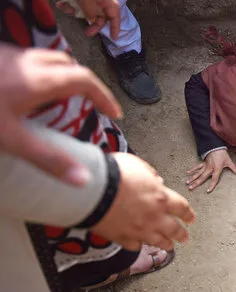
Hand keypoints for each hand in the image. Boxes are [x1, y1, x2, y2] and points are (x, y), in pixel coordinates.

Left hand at [0, 43, 121, 185]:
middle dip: (85, 84)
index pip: (85, 81)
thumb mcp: (12, 141)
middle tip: (92, 105)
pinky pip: (26, 62)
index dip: (104, 96)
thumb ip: (48, 159)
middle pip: (69, 65)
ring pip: (47, 60)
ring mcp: (8, 57)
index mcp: (40, 81)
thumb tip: (83, 180)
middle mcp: (28, 63)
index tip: (115, 113)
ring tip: (62, 101)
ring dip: (62, 77)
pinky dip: (39, 76)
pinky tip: (26, 96)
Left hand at [56, 0, 119, 37]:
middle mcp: (99, 0)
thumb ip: (90, 11)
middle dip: (93, 24)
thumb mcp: (87, 0)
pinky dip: (68, 5)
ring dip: (75, 12)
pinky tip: (60, 4)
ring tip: (66, 9)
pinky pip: (76, 4)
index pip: (114, 16)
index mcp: (106, 1)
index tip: (114, 37)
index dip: (115, 27)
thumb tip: (92, 19)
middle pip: (100, 16)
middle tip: (88, 33)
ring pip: (86, 10)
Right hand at [92, 153, 195, 250]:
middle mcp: (154, 217)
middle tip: (184, 237)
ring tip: (169, 246)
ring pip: (158, 241)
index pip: (181, 208)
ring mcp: (139, 230)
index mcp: (161, 198)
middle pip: (174, 229)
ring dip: (165, 244)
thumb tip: (157, 181)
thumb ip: (150, 175)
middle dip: (181, 234)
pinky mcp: (122, 238)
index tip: (191, 218)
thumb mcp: (138, 165)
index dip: (188, 214)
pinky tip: (140, 244)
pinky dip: (139, 244)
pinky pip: (135, 245)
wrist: (92, 189)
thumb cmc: (114, 173)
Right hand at [186, 149, 235, 192]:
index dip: (211, 185)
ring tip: (187, 183)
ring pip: (198, 173)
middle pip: (202, 178)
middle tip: (190, 188)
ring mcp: (205, 166)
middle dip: (196, 183)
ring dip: (192, 178)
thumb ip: (234, 169)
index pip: (214, 179)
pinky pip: (197, 167)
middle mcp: (210, 168)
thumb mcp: (229, 162)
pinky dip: (192, 170)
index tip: (208, 191)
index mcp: (217, 169)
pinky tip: (187, 173)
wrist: (216, 146)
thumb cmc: (223, 155)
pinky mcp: (203, 163)